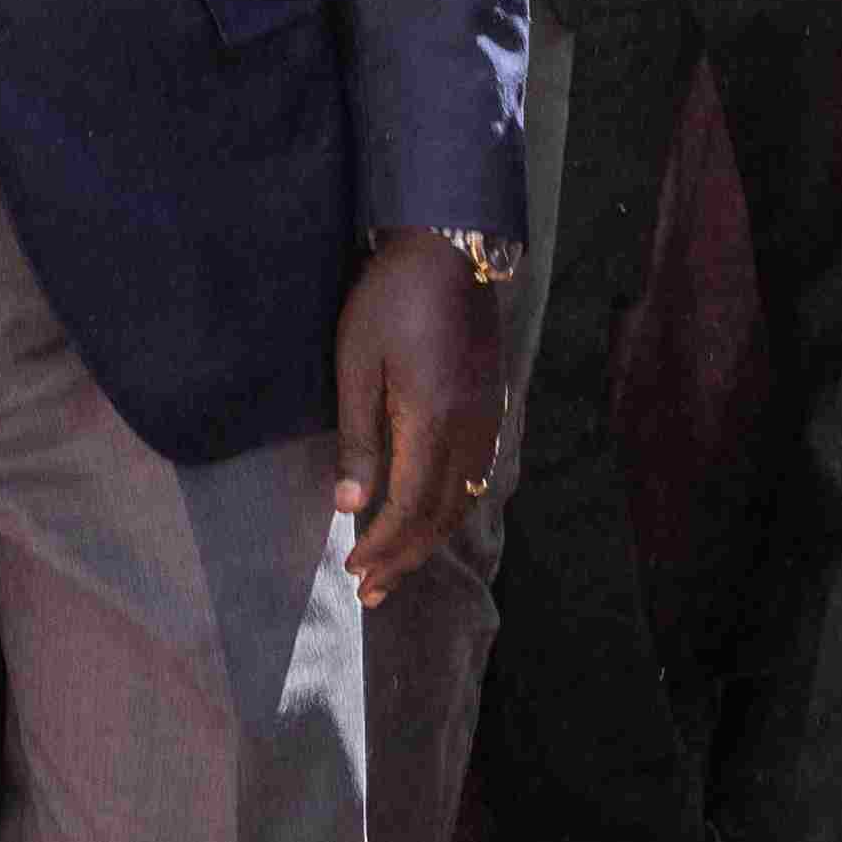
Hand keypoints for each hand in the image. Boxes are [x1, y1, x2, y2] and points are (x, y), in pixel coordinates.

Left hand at [330, 235, 505, 609]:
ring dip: (430, 540)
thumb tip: (349, 506)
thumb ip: (359, 438)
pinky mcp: (493, 407)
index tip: (353, 572)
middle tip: (371, 592)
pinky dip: (453, 508)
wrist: (450, 250)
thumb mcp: (357, 364)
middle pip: (441, 515)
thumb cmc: (390, 299)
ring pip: (464, 499)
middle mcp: (470, 430)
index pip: (408, 508)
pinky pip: (478, 475)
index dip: (382, 547)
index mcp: (432, 422)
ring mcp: (488, 419)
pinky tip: (433, 518)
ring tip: (397, 567)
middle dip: (405, 559)